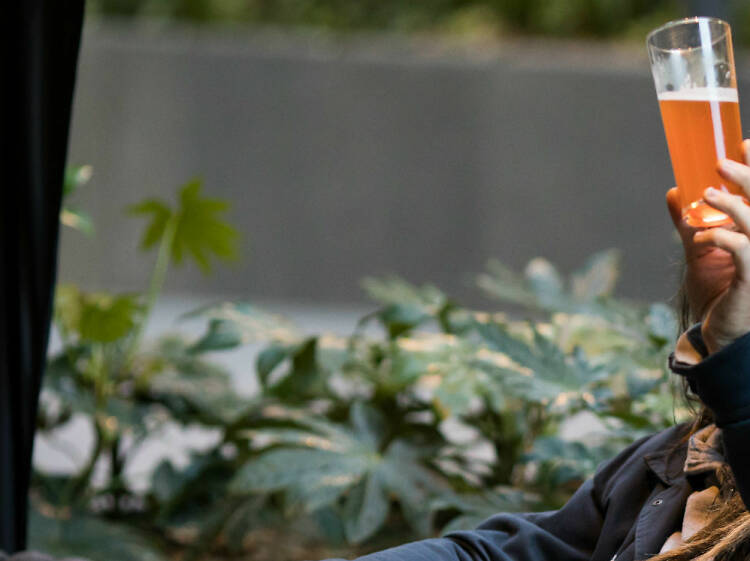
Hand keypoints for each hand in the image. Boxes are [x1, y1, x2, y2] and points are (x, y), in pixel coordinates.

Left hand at [666, 139, 749, 353]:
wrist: (721, 336)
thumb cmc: (719, 294)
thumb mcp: (702, 253)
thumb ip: (691, 223)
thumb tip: (675, 191)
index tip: (744, 143)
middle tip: (722, 162)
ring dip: (733, 205)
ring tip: (704, 195)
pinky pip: (747, 252)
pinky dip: (723, 238)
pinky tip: (702, 237)